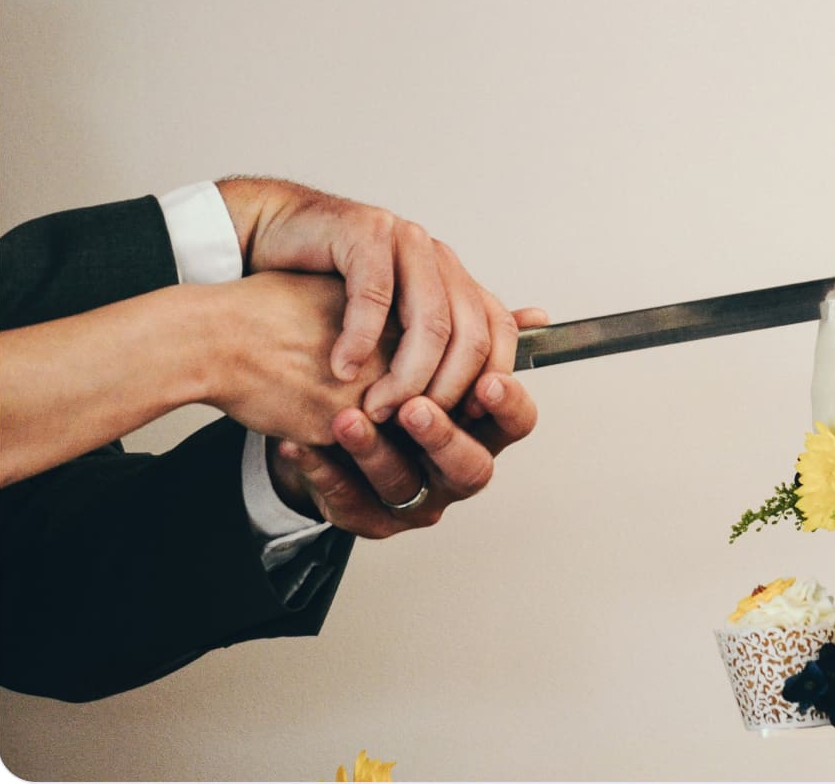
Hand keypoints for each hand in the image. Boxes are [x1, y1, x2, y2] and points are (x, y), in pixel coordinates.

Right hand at [216, 178, 520, 421]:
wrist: (272, 236)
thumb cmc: (325, 292)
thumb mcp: (386, 328)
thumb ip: (426, 356)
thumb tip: (478, 398)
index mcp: (454, 279)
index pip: (498, 331)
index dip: (488, 378)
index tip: (462, 419)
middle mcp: (438, 258)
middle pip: (469, 334)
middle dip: (445, 389)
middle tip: (411, 423)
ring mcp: (405, 240)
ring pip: (430, 321)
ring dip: (405, 375)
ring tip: (376, 408)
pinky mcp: (365, 232)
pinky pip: (376, 296)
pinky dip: (360, 341)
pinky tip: (342, 370)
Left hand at [265, 309, 547, 533]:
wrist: (336, 427)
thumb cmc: (396, 388)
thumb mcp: (436, 356)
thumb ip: (477, 336)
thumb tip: (535, 316)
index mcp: (482, 432)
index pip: (516, 425)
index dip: (508, 406)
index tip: (491, 379)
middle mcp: (456, 471)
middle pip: (470, 468)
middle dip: (443, 438)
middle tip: (415, 407)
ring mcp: (415, 500)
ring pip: (402, 485)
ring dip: (373, 451)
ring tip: (344, 419)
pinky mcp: (368, 518)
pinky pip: (345, 501)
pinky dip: (321, 471)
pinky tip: (299, 444)